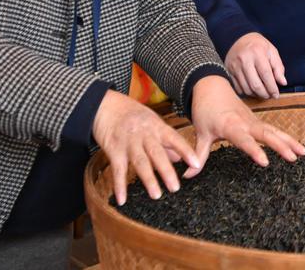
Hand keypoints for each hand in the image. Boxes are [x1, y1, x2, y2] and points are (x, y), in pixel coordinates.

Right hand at [92, 89, 200, 205]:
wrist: (107, 105)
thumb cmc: (133, 115)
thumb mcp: (153, 122)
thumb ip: (166, 141)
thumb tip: (179, 158)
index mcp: (157, 127)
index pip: (174, 139)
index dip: (186, 151)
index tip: (197, 164)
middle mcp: (144, 134)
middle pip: (157, 153)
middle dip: (166, 171)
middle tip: (175, 188)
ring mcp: (128, 142)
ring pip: (140, 162)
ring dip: (148, 179)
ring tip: (156, 195)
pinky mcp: (113, 149)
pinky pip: (117, 169)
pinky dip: (119, 185)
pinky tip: (123, 200)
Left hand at [185, 76, 304, 176]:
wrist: (212, 87)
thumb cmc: (206, 111)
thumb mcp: (200, 133)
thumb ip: (198, 154)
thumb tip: (187, 175)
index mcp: (230, 125)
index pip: (244, 140)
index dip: (254, 151)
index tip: (265, 162)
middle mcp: (246, 123)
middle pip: (265, 134)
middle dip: (280, 145)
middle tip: (293, 157)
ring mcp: (254, 121)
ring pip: (274, 131)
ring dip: (289, 141)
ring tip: (303, 153)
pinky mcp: (258, 122)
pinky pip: (274, 130)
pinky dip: (286, 138)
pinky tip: (298, 147)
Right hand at [224, 32, 286, 98]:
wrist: (239, 38)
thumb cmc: (258, 45)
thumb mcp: (272, 51)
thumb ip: (278, 67)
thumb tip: (283, 83)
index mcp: (257, 53)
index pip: (266, 74)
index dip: (272, 87)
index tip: (276, 94)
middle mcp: (244, 60)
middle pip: (255, 84)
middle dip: (264, 94)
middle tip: (269, 96)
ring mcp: (235, 66)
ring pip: (246, 88)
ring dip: (256, 95)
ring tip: (262, 93)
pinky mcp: (229, 71)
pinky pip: (238, 88)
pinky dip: (246, 92)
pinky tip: (252, 90)